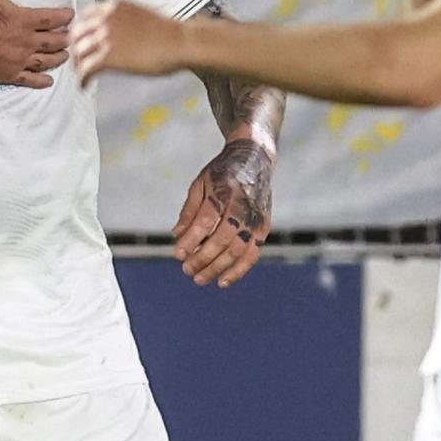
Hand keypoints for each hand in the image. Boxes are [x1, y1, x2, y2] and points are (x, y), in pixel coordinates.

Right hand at [0, 0, 73, 88]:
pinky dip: (42, 81)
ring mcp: (19, 60)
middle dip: (66, 38)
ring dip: (59, 57)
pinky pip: (30, 80)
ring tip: (65, 55)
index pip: (52, 18)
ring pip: (47, 61)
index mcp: (24, 21)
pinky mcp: (9, 75)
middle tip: (73, 36)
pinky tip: (48, 81)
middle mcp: (26, 42)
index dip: (65, 16)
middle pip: (54, 41)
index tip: (71, 14)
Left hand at [72, 0, 187, 84]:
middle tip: (78, 59)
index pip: (83, 16)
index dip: (80, 31)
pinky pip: (86, 69)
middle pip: (76, 34)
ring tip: (81, 74)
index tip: (80, 40)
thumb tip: (114, 30)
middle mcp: (105, 19)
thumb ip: (121, 18)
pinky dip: (82, 80)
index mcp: (113, 6)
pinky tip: (85, 86)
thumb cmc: (168, 32)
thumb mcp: (140, 13)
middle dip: (75, 48)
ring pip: (78, 52)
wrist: (181, 42)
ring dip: (78, 65)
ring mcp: (105, 37)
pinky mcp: (108, 57)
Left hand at [173, 138, 274, 287]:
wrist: (254, 158)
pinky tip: (222, 281)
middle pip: (222, 239)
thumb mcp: (200, 183)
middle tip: (186, 270)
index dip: (191, 240)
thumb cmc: (221, 173)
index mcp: (223, 191)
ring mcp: (255, 217)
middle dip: (202, 258)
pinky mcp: (264, 227)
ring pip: (237, 250)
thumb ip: (189, 210)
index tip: (177, 254)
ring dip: (217, 268)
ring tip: (199, 279)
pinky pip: (253, 254)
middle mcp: (242, 206)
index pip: (206, 221)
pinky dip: (239, 271)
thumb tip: (177, 236)